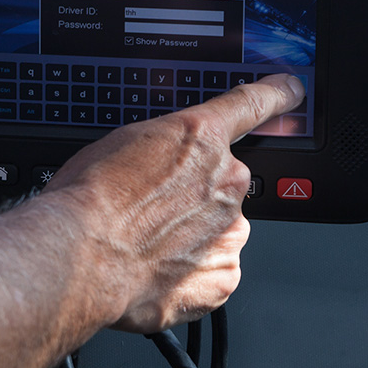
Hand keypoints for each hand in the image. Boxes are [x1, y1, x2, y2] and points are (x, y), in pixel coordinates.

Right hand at [42, 74, 303, 332]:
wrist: (78, 256)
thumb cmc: (86, 200)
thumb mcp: (118, 145)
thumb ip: (159, 150)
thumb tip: (159, 169)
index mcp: (201, 137)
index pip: (254, 104)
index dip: (277, 94)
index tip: (290, 89)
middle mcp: (227, 181)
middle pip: (224, 185)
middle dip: (194, 199)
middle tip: (149, 214)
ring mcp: (229, 232)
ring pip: (220, 232)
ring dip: (193, 239)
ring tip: (145, 248)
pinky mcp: (222, 277)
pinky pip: (214, 273)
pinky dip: (191, 276)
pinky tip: (156, 273)